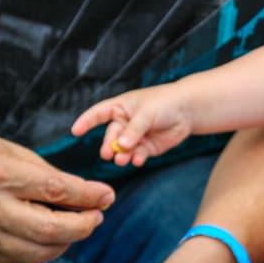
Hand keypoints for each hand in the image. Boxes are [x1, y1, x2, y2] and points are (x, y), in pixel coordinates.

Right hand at [0, 123, 113, 262]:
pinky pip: (16, 260)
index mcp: (0, 174)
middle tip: (97, 215)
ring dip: (66, 242)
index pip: (57, 190)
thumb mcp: (9, 149)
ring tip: (77, 227)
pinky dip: (40, 253)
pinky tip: (50, 239)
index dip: (89, 196)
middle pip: (51, 228)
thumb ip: (44, 172)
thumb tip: (80, 192)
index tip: (106, 195)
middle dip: (84, 225)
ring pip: (36, 252)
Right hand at [70, 85, 193, 166]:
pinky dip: (135, 158)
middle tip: (109, 153)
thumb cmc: (165, 103)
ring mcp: (134, 136)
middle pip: (110, 136)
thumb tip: (121, 146)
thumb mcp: (147, 113)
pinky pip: (135, 155)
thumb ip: (134, 130)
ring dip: (121, 155)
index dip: (86, 121)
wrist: (188, 110)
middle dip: (109, 145)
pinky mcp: (145, 148)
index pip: (98, 113)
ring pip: (122, 149)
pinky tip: (138, 159)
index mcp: (120, 107)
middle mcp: (124, 123)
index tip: (75, 131)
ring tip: (122, 159)